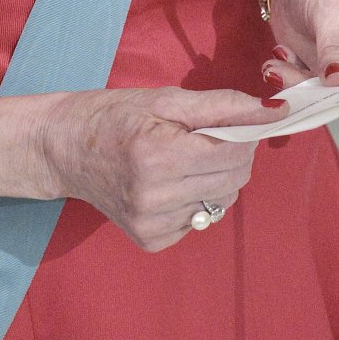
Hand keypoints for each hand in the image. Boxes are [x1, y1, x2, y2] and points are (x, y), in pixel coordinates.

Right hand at [36, 85, 284, 250]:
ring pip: (221, 203)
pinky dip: (196, 199)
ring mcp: (152, 223)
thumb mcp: (164, 99)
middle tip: (206, 137)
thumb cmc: (113, 115)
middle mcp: (155, 196)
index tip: (236, 121)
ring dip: (216, 179)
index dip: (245, 134)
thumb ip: (223, 105)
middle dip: (233, 155)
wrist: (63, 149)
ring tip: (185, 160)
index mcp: (158, 155)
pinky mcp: (151, 240)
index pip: (234, 153)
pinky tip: (170, 184)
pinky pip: (199, 220)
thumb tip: (275, 110)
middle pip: (233, 180)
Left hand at [260, 0, 338, 120]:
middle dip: (327, 95)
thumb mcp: (332, 6)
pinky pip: (307, 90)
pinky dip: (289, 80)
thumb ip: (336, 44)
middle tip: (298, 80)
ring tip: (276, 67)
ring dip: (300, 88)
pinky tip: (277, 61)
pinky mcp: (320, 74)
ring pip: (329, 97)